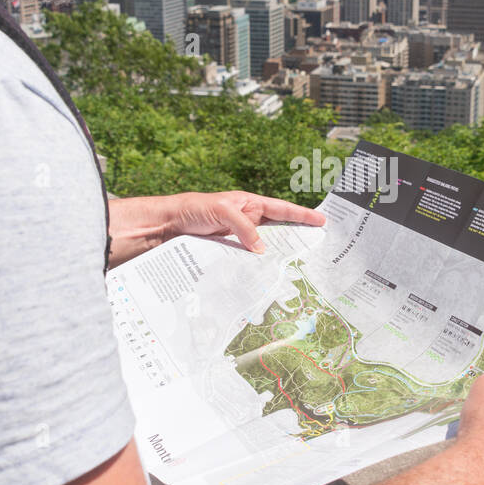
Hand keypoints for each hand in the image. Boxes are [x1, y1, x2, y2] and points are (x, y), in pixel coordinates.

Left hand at [107, 192, 325, 266]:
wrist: (161, 228)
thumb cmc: (190, 210)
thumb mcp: (221, 211)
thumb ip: (244, 227)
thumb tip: (262, 250)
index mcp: (247, 204)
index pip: (280, 209)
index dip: (301, 215)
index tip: (322, 220)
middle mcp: (244, 222)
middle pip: (276, 232)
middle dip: (295, 240)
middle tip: (316, 250)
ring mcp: (236, 241)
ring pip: (262, 251)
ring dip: (275, 260)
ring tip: (295, 269)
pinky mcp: (225, 256)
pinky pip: (246, 263)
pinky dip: (255, 271)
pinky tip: (264, 280)